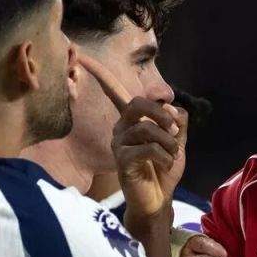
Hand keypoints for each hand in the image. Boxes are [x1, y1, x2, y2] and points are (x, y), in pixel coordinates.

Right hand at [78, 53, 187, 217]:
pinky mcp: (122, 161)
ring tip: (173, 154)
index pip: (112, 90)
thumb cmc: (162, 169)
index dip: (98, 72)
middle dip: (161, 113)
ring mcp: (118, 144)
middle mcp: (119, 129)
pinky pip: (148, 147)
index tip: (80, 56)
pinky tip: (166, 163)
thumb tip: (173, 107)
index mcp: (130, 120)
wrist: (158, 200)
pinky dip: (165, 154)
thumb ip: (176, 121)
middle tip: (174, 129)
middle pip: (137, 102)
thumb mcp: (176, 141)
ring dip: (169, 140)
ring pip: (147, 128)